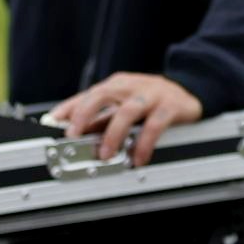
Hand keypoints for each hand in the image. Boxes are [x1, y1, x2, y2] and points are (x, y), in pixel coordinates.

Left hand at [50, 72, 203, 165]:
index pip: (86, 95)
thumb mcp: (124, 105)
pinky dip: (143, 143)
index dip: (68, 109)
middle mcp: (131, 87)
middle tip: (73, 137)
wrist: (191, 91)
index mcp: (117, 85)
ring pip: (127, 111)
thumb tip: (75, 136)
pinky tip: (138, 158)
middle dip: (84, 116)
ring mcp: (151, 95)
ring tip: (105, 154)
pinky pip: (154, 125)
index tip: (52, 125)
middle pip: (102, 95)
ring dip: (112, 134)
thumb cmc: (152, 100)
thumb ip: (102, 119)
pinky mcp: (170, 106)